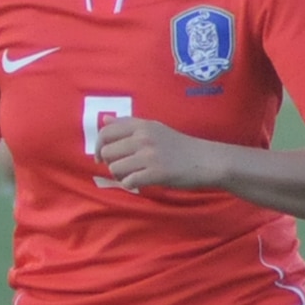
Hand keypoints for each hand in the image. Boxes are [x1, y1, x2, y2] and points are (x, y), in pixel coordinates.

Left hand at [96, 116, 227, 192]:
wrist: (205, 160)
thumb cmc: (179, 145)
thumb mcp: (155, 128)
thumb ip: (128, 124)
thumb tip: (104, 119)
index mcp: (141, 125)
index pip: (106, 132)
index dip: (98, 147)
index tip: (102, 157)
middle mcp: (143, 138)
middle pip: (108, 153)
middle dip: (111, 163)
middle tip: (123, 168)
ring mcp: (149, 156)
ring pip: (115, 168)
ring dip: (120, 176)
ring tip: (132, 175)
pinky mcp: (156, 173)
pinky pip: (129, 182)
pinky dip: (130, 185)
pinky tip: (139, 182)